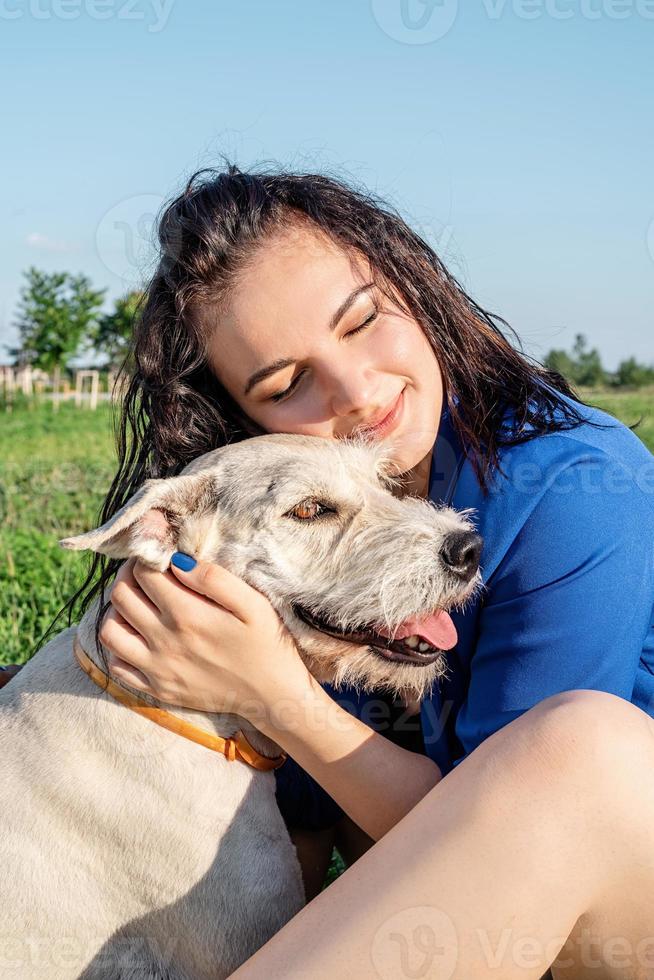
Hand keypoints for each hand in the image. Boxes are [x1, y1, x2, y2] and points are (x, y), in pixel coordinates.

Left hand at [99, 554, 312, 720]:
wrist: (271, 694)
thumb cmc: (265, 643)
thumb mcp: (252, 604)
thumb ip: (214, 578)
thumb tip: (178, 561)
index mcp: (187, 615)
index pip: (144, 573)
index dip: (147, 556)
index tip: (158, 554)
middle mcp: (164, 642)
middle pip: (121, 596)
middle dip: (128, 576)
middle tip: (145, 572)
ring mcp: (156, 669)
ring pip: (109, 631)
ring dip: (117, 610)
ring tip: (138, 603)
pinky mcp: (156, 689)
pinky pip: (116, 665)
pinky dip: (118, 646)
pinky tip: (138, 635)